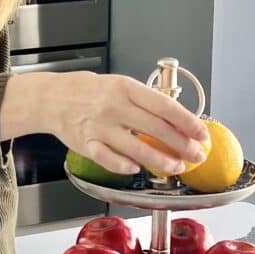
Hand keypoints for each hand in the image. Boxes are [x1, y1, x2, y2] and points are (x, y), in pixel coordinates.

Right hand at [3, 70, 208, 175]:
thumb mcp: (119, 85)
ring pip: (137, 149)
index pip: (164, 107)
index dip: (187, 122)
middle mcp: (114, 107)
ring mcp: (100, 126)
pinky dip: (125, 166)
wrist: (52, 97)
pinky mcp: (86, 143)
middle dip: (182, 145)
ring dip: (162, 161)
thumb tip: (178, 120)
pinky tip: (137, 168)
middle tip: (196, 156)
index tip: (202, 133)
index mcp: (126, 88)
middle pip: (156, 130)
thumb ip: (145, 101)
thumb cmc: (89, 92)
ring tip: (176, 167)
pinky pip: (110, 159)